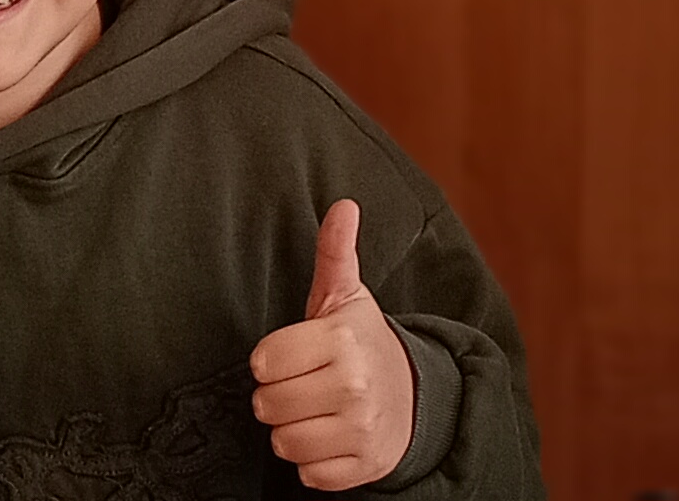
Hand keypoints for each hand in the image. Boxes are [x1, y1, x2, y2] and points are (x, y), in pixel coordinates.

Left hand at [250, 200, 413, 490]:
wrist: (415, 396)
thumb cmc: (362, 343)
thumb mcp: (347, 297)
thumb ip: (335, 253)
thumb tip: (342, 205)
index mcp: (342, 339)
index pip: (263, 362)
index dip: (272, 360)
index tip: (295, 355)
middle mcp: (354, 385)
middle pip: (267, 406)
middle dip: (279, 397)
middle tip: (305, 384)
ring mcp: (361, 429)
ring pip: (283, 443)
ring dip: (292, 431)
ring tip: (316, 411)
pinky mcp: (364, 467)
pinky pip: (307, 475)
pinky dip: (314, 462)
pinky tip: (331, 436)